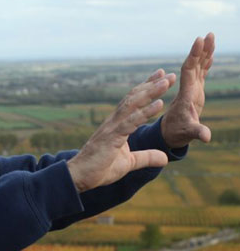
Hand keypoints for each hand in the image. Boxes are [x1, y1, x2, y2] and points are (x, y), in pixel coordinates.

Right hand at [67, 70, 175, 192]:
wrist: (80, 176)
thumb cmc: (100, 169)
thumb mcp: (129, 163)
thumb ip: (146, 157)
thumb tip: (165, 158)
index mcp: (117, 125)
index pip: (133, 103)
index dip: (146, 89)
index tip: (161, 77)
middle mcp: (114, 122)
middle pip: (134, 98)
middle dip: (151, 85)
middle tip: (169, 74)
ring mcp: (112, 128)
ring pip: (133, 105)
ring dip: (150, 92)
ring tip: (166, 82)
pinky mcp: (112, 137)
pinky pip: (131, 122)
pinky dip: (145, 112)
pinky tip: (159, 103)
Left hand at [161, 33, 214, 148]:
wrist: (168, 134)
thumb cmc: (176, 133)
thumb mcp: (187, 132)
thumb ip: (197, 131)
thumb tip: (206, 136)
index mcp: (185, 94)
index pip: (188, 70)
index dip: (194, 56)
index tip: (198, 41)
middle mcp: (187, 88)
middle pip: (193, 65)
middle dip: (200, 50)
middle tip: (208, 35)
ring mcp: (191, 89)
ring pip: (197, 67)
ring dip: (204, 53)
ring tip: (210, 37)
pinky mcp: (194, 92)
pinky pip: (200, 74)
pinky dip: (206, 64)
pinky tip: (210, 55)